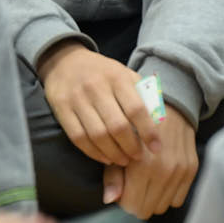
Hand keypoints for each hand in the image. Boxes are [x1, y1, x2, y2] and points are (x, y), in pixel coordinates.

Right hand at [38, 43, 159, 166]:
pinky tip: (105, 158)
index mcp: (117, 77)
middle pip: (117, 126)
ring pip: (97, 135)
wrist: (64, 61)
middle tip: (139, 157)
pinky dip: (94, 152)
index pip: (136, 109)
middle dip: (131, 147)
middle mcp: (96, 86)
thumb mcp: (125, 75)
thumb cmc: (103, 73)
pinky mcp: (61, 108)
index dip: (148, 132)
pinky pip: (78, 137)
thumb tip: (162, 121)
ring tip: (123, 160)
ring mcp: (76, 98)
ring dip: (114, 154)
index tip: (157, 148)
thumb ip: (143, 95)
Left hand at [107, 108, 198, 218]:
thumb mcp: (117, 144)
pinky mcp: (191, 169)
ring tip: (146, 179)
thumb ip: (112, 175)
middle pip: (146, 210)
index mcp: (141, 164)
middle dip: (136, 200)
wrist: (167, 102)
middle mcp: (163, 170)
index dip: (122, 199)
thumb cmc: (135, 122)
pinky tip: (160, 178)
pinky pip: (178, 199)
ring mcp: (179, 170)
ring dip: (152, 198)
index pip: (130, 205)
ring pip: (162, 207)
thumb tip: (109, 200)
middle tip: (132, 184)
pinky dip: (168, 193)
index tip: (121, 186)